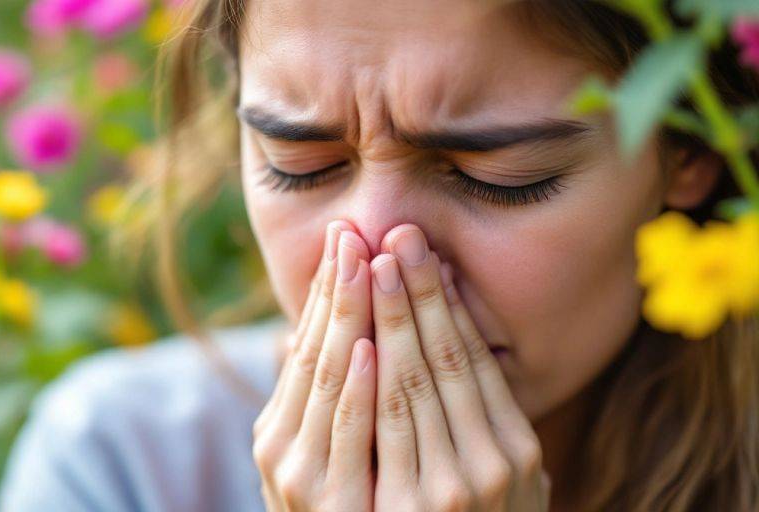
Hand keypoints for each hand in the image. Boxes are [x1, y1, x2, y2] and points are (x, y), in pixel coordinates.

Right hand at [253, 221, 377, 510]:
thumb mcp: (319, 457)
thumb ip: (316, 402)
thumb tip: (298, 340)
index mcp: (279, 430)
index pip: (306, 345)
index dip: (326, 290)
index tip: (346, 238)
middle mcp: (283, 449)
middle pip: (317, 352)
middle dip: (338, 289)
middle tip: (354, 229)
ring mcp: (308, 478)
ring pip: (333, 382)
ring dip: (352, 318)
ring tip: (366, 263)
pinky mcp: (339, 505)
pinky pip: (351, 434)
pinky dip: (358, 388)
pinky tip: (369, 345)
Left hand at [370, 224, 549, 510]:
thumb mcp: (498, 482)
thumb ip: (481, 422)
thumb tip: (451, 357)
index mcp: (514, 450)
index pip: (471, 360)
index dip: (444, 303)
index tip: (422, 254)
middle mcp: (489, 466)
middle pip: (443, 360)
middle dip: (415, 293)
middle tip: (399, 233)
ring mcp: (448, 490)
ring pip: (412, 384)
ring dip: (389, 318)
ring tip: (371, 261)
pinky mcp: (410, 511)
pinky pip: (386, 431)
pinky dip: (373, 382)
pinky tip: (363, 339)